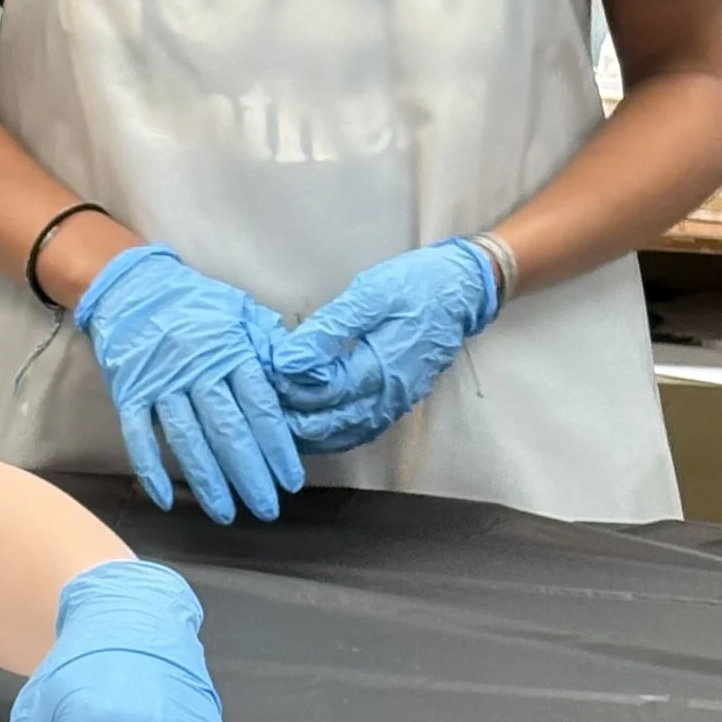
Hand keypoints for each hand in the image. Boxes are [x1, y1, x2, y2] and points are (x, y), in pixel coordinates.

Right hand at [71, 245, 303, 523]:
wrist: (130, 286)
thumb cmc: (194, 302)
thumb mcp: (241, 312)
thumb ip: (270, 347)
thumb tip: (303, 380)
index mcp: (230, 350)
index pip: (260, 406)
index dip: (277, 446)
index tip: (291, 480)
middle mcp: (196, 370)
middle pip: (227, 430)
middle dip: (250, 474)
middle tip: (267, 509)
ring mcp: (159, 384)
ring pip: (187, 440)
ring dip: (208, 481)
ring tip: (227, 513)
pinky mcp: (129, 393)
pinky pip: (139, 437)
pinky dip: (151, 470)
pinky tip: (167, 499)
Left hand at [272, 239, 497, 454]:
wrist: (463, 291)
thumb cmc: (418, 285)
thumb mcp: (371, 294)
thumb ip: (329, 329)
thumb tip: (289, 358)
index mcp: (381, 369)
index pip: (322, 392)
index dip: (289, 384)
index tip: (266, 368)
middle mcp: (387, 397)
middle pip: (326, 423)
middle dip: (288, 413)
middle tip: (258, 396)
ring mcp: (393, 405)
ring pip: (339, 435)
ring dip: (304, 430)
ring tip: (272, 413)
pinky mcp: (394, 404)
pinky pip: (355, 431)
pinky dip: (326, 433)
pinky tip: (305, 424)